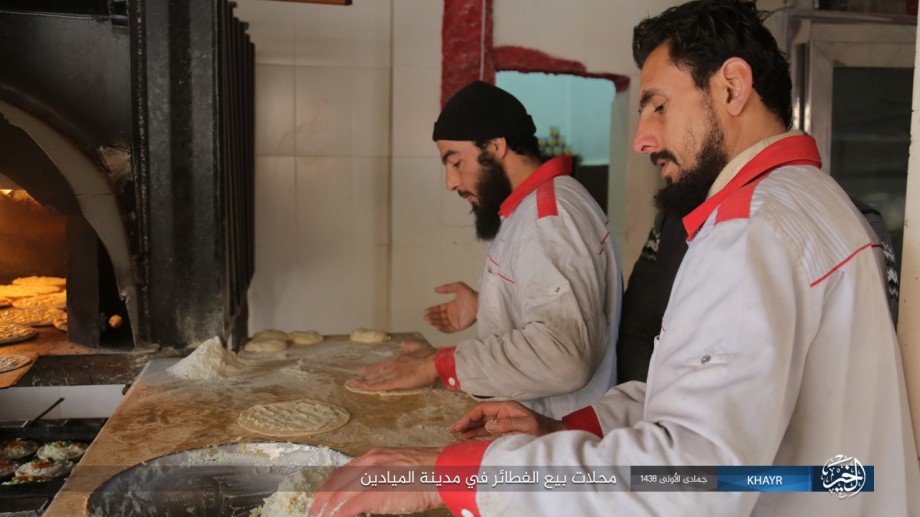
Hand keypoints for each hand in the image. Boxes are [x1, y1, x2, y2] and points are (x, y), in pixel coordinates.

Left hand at [309, 447, 442, 516]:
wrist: (443, 473)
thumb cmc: (429, 473)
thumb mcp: (400, 466)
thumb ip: (383, 475)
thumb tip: (373, 492)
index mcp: (375, 456)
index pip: (342, 471)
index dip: (329, 486)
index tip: (321, 497)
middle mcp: (369, 463)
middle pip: (336, 482)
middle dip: (321, 499)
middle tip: (314, 511)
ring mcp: (371, 477)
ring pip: (338, 495)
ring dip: (327, 509)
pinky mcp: (375, 492)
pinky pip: (349, 507)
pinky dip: (340, 515)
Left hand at [349, 341, 437, 390]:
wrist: (434, 361)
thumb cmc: (429, 355)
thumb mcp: (418, 346)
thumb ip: (409, 346)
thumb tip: (403, 344)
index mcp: (398, 360)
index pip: (381, 365)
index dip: (371, 369)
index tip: (361, 371)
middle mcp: (394, 366)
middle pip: (376, 373)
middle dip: (364, 377)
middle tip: (353, 380)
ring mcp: (395, 373)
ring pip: (377, 379)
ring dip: (365, 382)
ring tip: (355, 385)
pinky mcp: (399, 381)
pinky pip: (383, 385)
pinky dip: (373, 386)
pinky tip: (365, 388)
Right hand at [424, 282, 477, 332]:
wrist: (479, 303)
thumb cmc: (470, 294)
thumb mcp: (458, 287)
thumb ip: (447, 288)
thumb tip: (435, 289)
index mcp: (451, 306)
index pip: (439, 309)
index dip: (432, 310)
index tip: (426, 311)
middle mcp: (452, 314)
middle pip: (439, 317)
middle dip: (432, 317)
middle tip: (425, 317)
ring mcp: (455, 321)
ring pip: (442, 323)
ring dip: (435, 322)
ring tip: (429, 321)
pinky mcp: (459, 327)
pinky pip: (449, 329)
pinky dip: (443, 329)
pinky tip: (437, 327)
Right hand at [450, 401, 566, 438]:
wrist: (555, 434)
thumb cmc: (543, 429)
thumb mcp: (527, 426)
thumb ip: (508, 424)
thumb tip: (488, 425)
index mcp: (507, 407)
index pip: (482, 409)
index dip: (469, 417)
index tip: (459, 426)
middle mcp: (503, 412)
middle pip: (480, 415)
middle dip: (466, 421)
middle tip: (452, 430)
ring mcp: (504, 421)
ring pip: (482, 422)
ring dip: (470, 427)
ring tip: (457, 434)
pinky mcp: (506, 430)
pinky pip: (488, 430)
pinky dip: (478, 432)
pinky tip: (469, 436)